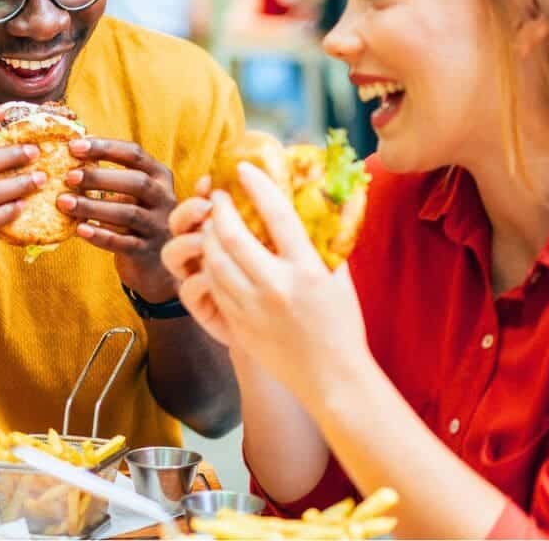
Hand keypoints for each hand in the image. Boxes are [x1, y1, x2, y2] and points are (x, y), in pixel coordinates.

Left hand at [58, 139, 177, 301]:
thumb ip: (110, 176)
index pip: (135, 154)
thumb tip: (70, 152)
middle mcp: (164, 199)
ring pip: (128, 213)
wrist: (156, 264)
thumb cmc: (135, 219)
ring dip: (93, 207)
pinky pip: (123, 243)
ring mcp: (158, 227)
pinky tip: (79, 230)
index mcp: (159, 176)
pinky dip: (100, 235)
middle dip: (100, 178)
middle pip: (136, 183)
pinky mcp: (148, 252)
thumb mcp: (132, 194)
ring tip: (64, 202)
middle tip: (68, 176)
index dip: (105, 148)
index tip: (73, 146)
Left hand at [182, 163, 367, 402]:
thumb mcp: (339, 278)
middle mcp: (276, 287)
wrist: (332, 379)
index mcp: (307, 271)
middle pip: (232, 236)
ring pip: (213, 261)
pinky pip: (211, 288)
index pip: (278, 216)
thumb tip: (312, 204)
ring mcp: (252, 309)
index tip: (243, 168)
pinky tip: (212, 258)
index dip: (258, 185)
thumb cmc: (341, 325)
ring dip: (207, 237)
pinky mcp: (237, 326)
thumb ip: (324, 242)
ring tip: (212, 225)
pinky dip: (208, 267)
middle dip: (219, 210)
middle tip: (218, 198)